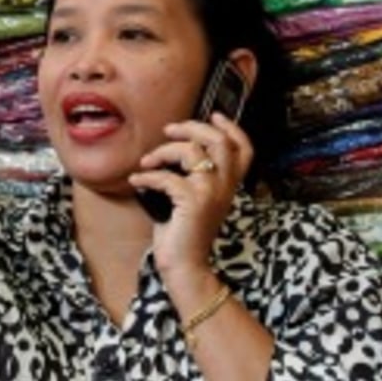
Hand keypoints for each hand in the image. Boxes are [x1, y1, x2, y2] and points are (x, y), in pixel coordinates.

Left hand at [131, 113, 252, 281]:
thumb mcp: (196, 198)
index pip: (244, 149)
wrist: (185, 265)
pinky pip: (166, 177)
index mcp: (229, 185)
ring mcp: (211, 192)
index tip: (214, 115)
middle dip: (191, 128)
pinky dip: (147, 176)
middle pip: (218, 140)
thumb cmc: (185, 231)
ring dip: (163, 151)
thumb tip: (175, 146)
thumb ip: (196, 174)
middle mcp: (226, 186)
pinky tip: (137, 180)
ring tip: (148, 162)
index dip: (231, 128)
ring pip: (192, 151)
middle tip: (169, 130)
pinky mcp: (193, 201)